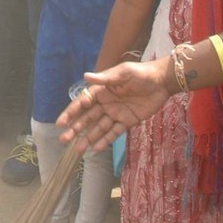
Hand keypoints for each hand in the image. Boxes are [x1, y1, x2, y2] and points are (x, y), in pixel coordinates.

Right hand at [56, 59, 172, 152]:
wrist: (162, 82)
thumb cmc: (141, 73)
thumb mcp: (123, 72)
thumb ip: (105, 78)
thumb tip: (85, 76)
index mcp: (101, 90)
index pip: (82, 103)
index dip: (70, 113)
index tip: (61, 123)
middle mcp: (105, 103)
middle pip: (87, 118)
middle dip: (75, 129)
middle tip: (63, 140)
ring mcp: (116, 113)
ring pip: (98, 128)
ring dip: (88, 138)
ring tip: (78, 150)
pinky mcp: (128, 121)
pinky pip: (114, 132)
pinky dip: (105, 140)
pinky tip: (95, 148)